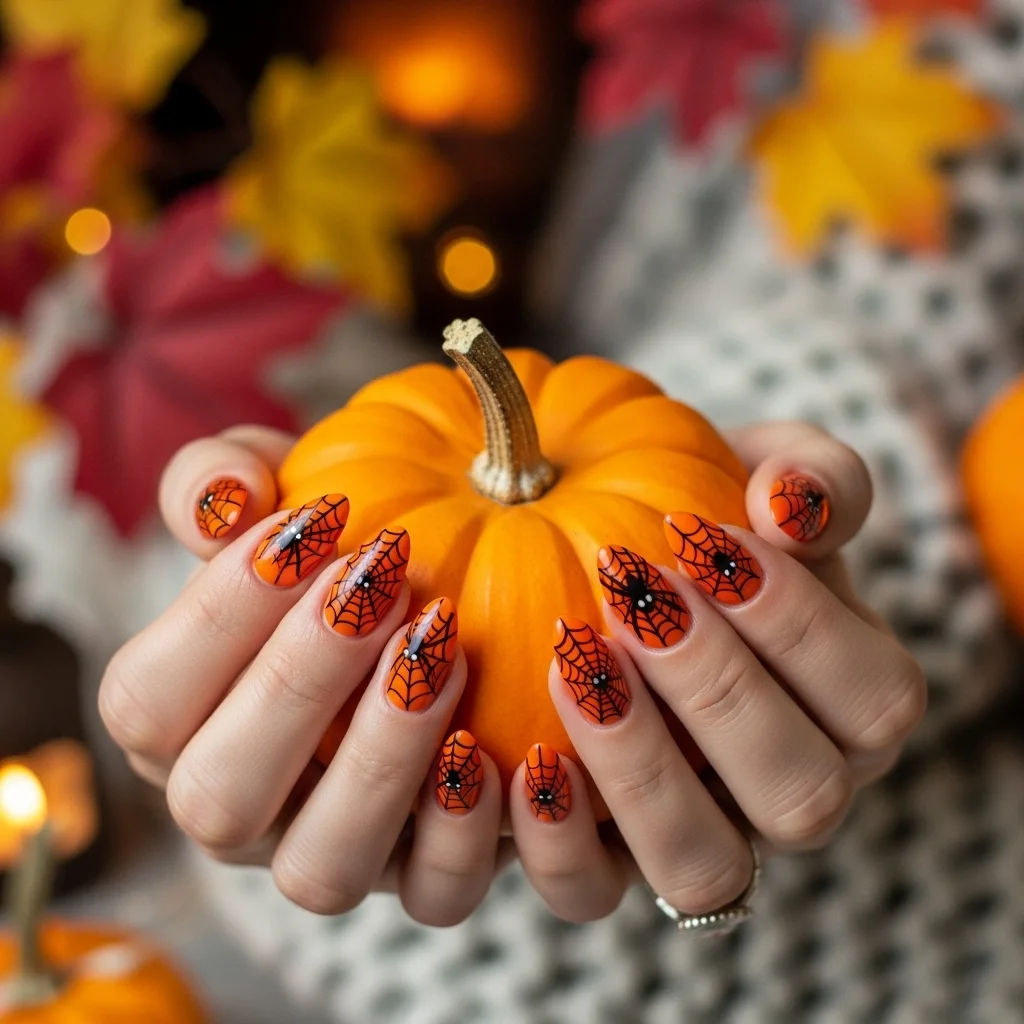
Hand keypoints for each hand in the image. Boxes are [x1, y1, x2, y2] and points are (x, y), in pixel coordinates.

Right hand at [100, 427, 506, 924]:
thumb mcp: (280, 496)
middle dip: (297, 684)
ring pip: (322, 870)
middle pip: (218, 799)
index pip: (145, 705)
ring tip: (440, 650)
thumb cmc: (333, 552)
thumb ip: (224, 480)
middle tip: (379, 580)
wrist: (429, 605)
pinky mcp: (420, 875)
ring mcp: (330, 854)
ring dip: (381, 761)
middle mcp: (241, 812)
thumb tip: (221, 495)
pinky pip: (434, 895)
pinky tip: (495, 740)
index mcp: (179, 727)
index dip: (216, 618)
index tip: (309, 527)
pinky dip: (465, 829)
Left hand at [509, 422, 926, 922]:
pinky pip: (591, 891)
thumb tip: (795, 501)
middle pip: (803, 795)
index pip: (874, 700)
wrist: (608, 562)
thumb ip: (810, 477)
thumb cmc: (701, 517)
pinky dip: (556, 835)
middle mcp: (788, 790)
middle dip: (717, 688)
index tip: (704, 538)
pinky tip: (524, 751)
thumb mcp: (756, 473)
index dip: (799, 625)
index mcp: (850, 708)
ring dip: (641, 766)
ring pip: (705, 867)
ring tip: (574, 660)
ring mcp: (700, 837)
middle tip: (632, 589)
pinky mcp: (606, 864)